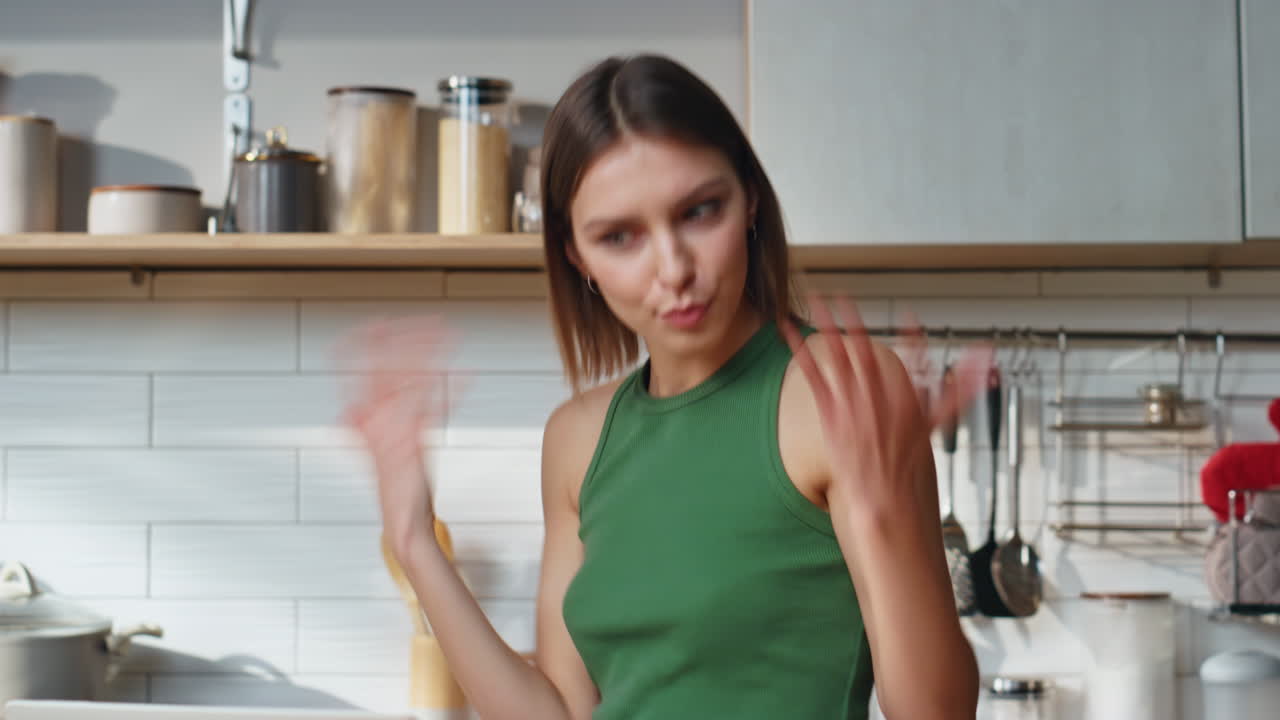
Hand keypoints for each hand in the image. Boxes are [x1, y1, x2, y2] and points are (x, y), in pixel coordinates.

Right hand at [336, 316, 455, 553]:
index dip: (366, 344)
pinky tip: (465, 374)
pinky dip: (450, 390)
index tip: (377, 322)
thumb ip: (363, 429)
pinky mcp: (413, 445)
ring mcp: (393, 432)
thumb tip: (350, 410)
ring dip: (428, 352)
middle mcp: (377, 423)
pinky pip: (432, 409)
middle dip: (400, 338)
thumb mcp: (379, 451)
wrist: (404, 524)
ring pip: (409, 380)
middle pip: (384, 368)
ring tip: (445, 331)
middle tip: (411, 317)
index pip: (361, 372)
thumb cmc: (401, 487)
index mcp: (368, 423)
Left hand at [781, 295, 990, 511]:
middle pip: (862, 348)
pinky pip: (814, 376)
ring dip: (826, 327)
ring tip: (818, 302)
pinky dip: (802, 353)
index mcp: (902, 395)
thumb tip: (984, 367)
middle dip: (852, 319)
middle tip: (843, 295)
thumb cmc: (907, 458)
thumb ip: (960, 392)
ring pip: (836, 356)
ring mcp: (850, 403)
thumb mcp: (937, 423)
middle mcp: (876, 395)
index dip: (907, 334)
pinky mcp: (830, 412)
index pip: (907, 356)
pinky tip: (791, 335)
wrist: (881, 491)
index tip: (907, 312)